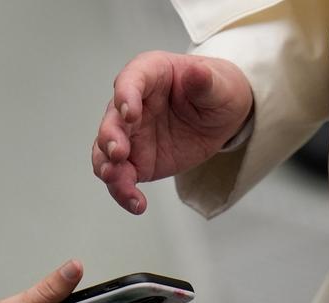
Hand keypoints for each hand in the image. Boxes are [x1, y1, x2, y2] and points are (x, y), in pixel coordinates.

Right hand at [92, 51, 252, 213]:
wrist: (221, 117)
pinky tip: (136, 203)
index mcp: (150, 74)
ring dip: (108, 167)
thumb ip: (205, 81)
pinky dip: (124, 191)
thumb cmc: (216, 90)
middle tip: (119, 153)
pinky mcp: (137, 161)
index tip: (130, 113)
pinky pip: (122, 177)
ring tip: (118, 180)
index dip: (126, 95)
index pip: (131, 80)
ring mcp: (131, 134)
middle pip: (112, 119)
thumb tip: (197, 72)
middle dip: (111, 137)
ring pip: (107, 152)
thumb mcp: (219, 84)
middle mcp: (132, 104)